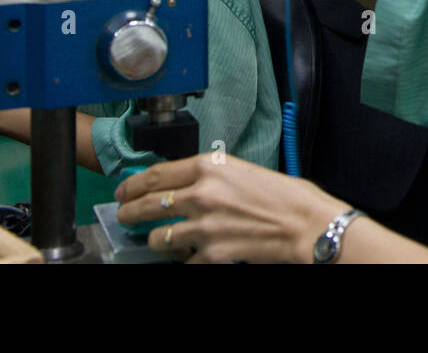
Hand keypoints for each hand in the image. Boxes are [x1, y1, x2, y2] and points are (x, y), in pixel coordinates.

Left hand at [114, 153, 341, 263]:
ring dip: (155, 240)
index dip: (132, 185)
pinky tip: (187, 257)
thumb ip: (209, 175)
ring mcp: (204, 226)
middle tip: (125, 216)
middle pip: (148, 204)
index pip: (154, 175)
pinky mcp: (212, 252)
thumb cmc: (282, 196)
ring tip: (158, 240)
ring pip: (159, 237)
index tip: (124, 191)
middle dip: (130, 212)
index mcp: (209, 166)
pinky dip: (183, 261)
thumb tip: (182, 184)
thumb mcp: (241, 170)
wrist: (304, 223)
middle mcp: (201, 193)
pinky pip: (183, 261)